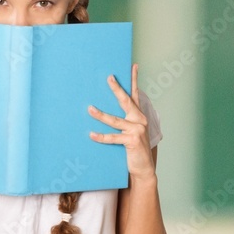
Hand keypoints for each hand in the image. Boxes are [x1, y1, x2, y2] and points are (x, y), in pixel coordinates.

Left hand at [87, 63, 155, 184]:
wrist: (143, 168)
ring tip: (89, 109)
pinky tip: (91, 135)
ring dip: (101, 115)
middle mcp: (139, 120)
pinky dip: (101, 137)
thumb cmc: (132, 149)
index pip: (135, 94)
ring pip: (115, 120)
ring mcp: (137, 130)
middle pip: (126, 101)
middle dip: (117, 89)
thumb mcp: (128, 132)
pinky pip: (113, 137)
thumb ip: (120, 122)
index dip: (134, 80)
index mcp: (138, 116)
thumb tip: (100, 111)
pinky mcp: (132, 141)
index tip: (133, 66)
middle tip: (108, 78)